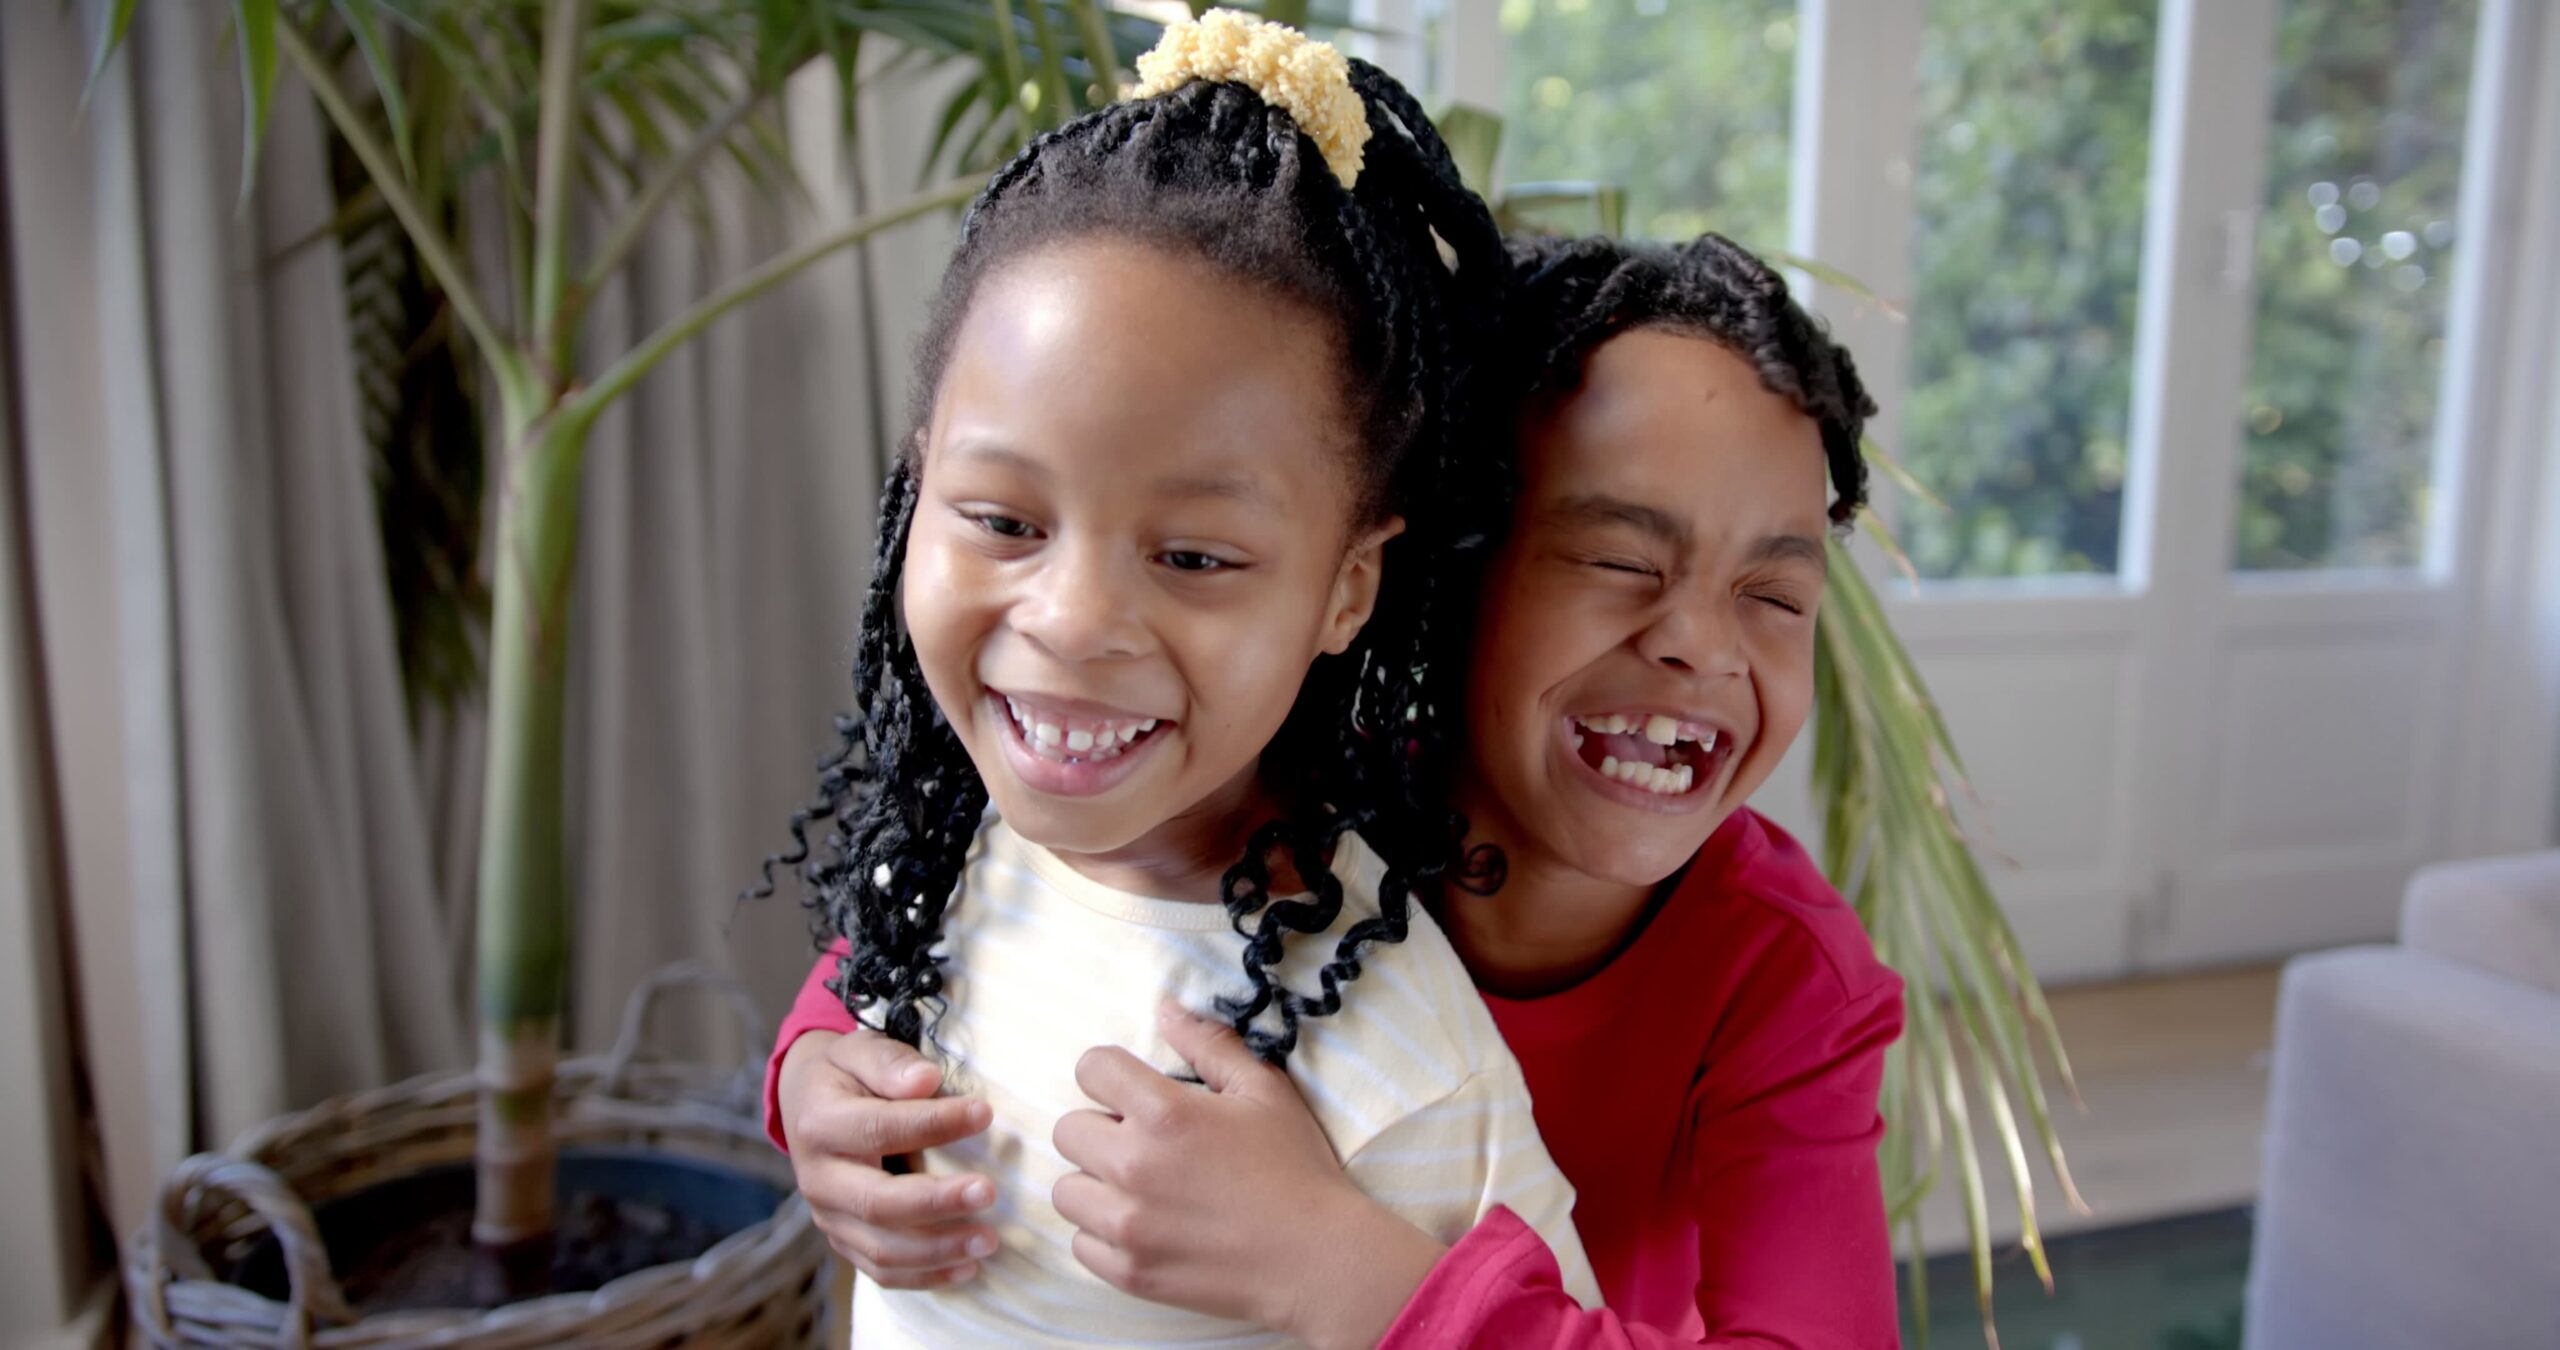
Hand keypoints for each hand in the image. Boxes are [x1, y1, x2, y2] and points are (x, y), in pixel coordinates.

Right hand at [776, 1026, 999, 1286]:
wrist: (806, 1104)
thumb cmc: (846, 1074)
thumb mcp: (859, 1050)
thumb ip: (890, 1063)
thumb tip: (926, 1081)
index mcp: (820, 1124)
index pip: (878, 1129)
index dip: (932, 1124)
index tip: (984, 1114)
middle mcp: (818, 1178)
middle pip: (877, 1203)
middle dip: (937, 1201)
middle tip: (989, 1192)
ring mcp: (828, 1216)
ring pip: (881, 1249)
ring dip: (939, 1250)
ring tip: (989, 1241)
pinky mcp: (843, 1241)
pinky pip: (880, 1270)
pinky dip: (925, 1276)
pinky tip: (968, 1268)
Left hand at [1051, 1004, 1446, 1347]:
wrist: (1318, 1259)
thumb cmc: (1296, 1168)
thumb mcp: (1264, 1091)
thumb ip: (1209, 1045)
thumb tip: (1165, 1010)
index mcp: (1164, 1113)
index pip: (1091, 1069)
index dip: (1113, 1075)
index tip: (1135, 1093)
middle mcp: (1133, 1167)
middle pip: (1068, 1130)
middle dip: (1101, 1128)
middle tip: (1142, 1143)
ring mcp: (1127, 1226)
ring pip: (1066, 1190)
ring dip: (1097, 1184)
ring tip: (1140, 1189)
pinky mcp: (1130, 1273)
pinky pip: (1080, 1244)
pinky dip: (1103, 1235)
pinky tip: (1145, 1227)